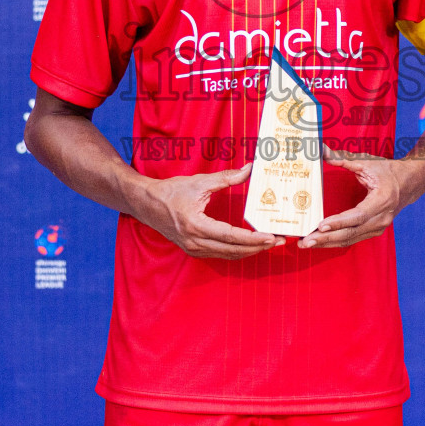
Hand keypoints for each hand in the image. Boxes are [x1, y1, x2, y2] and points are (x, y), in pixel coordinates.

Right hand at [136, 163, 283, 259]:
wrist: (145, 204)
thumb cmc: (171, 191)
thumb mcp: (199, 182)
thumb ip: (227, 178)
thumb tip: (249, 169)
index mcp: (196, 225)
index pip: (231, 236)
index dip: (253, 238)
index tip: (271, 236)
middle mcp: (195, 241)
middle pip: (233, 250)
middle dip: (258, 247)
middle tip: (279, 241)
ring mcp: (193, 249)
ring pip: (228, 255)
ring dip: (249, 251)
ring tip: (268, 244)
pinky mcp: (192, 250)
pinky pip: (219, 255)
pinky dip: (236, 251)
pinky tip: (249, 246)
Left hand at [298, 146, 412, 249]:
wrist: (409, 183)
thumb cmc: (388, 171)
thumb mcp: (367, 162)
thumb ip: (343, 159)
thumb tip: (321, 150)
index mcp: (382, 199)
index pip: (358, 215)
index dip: (339, 222)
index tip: (320, 226)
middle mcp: (382, 217)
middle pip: (351, 232)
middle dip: (327, 238)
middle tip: (306, 241)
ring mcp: (379, 227)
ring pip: (350, 239)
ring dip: (328, 243)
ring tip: (307, 244)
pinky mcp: (374, 231)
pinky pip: (353, 239)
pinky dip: (335, 241)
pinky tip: (321, 242)